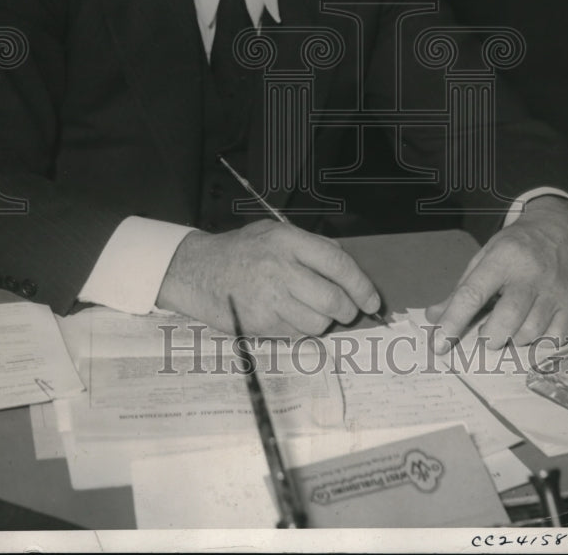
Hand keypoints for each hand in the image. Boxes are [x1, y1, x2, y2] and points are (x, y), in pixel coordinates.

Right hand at [156, 218, 380, 335]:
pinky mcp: (260, 323)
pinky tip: (285, 314)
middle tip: (344, 309)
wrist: (196, 271)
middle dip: (346, 310)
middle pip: (332, 300)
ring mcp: (269, 298)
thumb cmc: (239, 251)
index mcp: (287, 241)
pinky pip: (296, 334)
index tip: (371, 300)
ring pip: (318, 322)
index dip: (361, 285)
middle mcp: (279, 268)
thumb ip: (311, 246)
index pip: (338, 265)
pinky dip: (299, 329)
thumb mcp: (274, 233)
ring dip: (322, 321)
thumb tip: (345, 266)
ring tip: (307, 308)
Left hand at [425, 196, 567, 351]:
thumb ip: (461, 288)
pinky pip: (554, 338)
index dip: (453, 321)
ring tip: (506, 329)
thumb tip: (434, 317)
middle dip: (490, 336)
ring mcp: (554, 290)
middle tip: (484, 335)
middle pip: (508, 318)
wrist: (560, 230)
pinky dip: (538, 343)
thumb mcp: (485, 256)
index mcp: (502, 258)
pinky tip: (529, 329)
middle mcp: (530, 274)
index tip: (440, 343)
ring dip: (512, 340)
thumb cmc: (516, 247)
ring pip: (531, 332)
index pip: (473, 294)